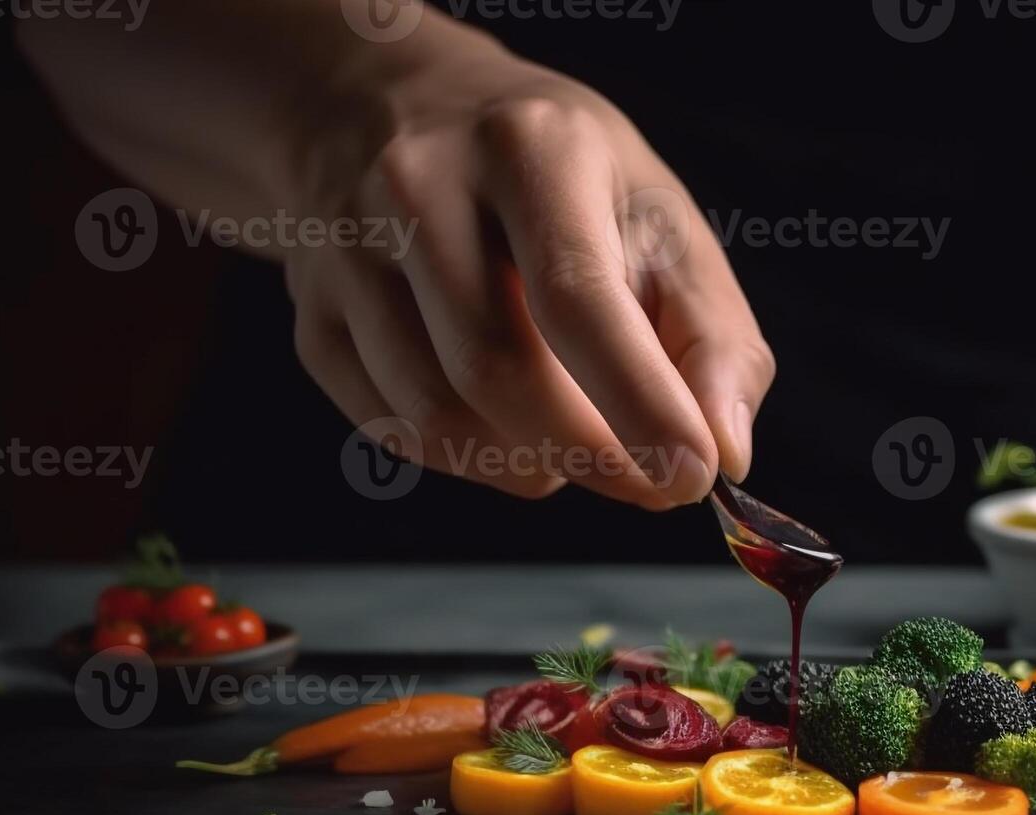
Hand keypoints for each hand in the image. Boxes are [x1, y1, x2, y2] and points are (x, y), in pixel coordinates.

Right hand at [286, 33, 770, 505]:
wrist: (394, 112)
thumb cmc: (556, 179)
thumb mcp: (656, 215)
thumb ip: (712, 332)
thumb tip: (725, 448)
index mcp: (529, 148)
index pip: (577, 297)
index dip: (641, 403)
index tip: (693, 476)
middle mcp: (418, 187)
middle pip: (496, 370)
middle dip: (589, 453)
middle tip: (649, 482)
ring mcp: (345, 251)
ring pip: (437, 416)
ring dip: (530, 465)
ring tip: (579, 443)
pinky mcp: (310, 314)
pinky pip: (394, 430)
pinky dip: (471, 460)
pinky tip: (509, 428)